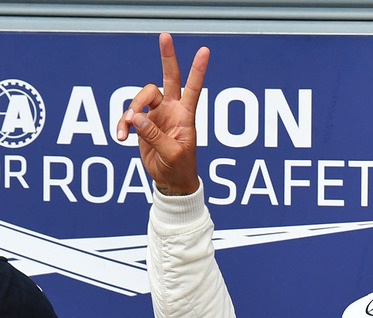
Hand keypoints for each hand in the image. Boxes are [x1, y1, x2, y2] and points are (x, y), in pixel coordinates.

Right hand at [116, 33, 208, 194]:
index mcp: (186, 116)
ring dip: (131, 111)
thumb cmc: (180, 168)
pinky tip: (121, 137)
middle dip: (167, 57)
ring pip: (140, 97)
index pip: (194, 88)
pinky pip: (129, 116)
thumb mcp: (172, 154)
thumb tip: (137, 118)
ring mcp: (157, 115)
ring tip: (126, 129)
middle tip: (166, 36)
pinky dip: (122, 125)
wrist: (171, 181)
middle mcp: (172, 110)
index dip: (198, 70)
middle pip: (168, 78)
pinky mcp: (143, 124)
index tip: (205, 51)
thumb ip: (155, 135)